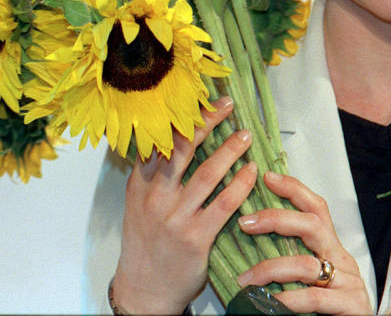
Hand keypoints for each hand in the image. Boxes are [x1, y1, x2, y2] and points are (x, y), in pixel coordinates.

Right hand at [111, 97, 257, 313]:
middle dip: (206, 122)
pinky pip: (223, 204)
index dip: (183, 117)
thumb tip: (175, 139)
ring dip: (230, 150)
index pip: (160, 141)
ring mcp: (175, 218)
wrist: (144, 290)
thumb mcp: (138, 205)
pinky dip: (240, 184)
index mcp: (139, 185)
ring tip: (245, 135)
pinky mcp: (195, 238)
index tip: (201, 100)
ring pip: (207, 173)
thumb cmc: (146, 244)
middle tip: (226, 105)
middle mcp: (155, 198)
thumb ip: (153, 176)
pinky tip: (251, 172)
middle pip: (183, 149)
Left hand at [236, 171, 372, 314]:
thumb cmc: (329, 307)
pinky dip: (288, 299)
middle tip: (246, 222)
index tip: (268, 178)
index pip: (316, 208)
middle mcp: (342, 260)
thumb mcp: (310, 276)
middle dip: (276, 219)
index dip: (294, 189)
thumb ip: (292, 258)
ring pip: (306, 265)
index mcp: (331, 248)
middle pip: (312, 225)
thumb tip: (253, 239)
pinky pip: (313, 298)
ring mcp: (348, 282)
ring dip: (270, 269)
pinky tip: (270, 302)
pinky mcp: (351, 305)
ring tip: (246, 280)